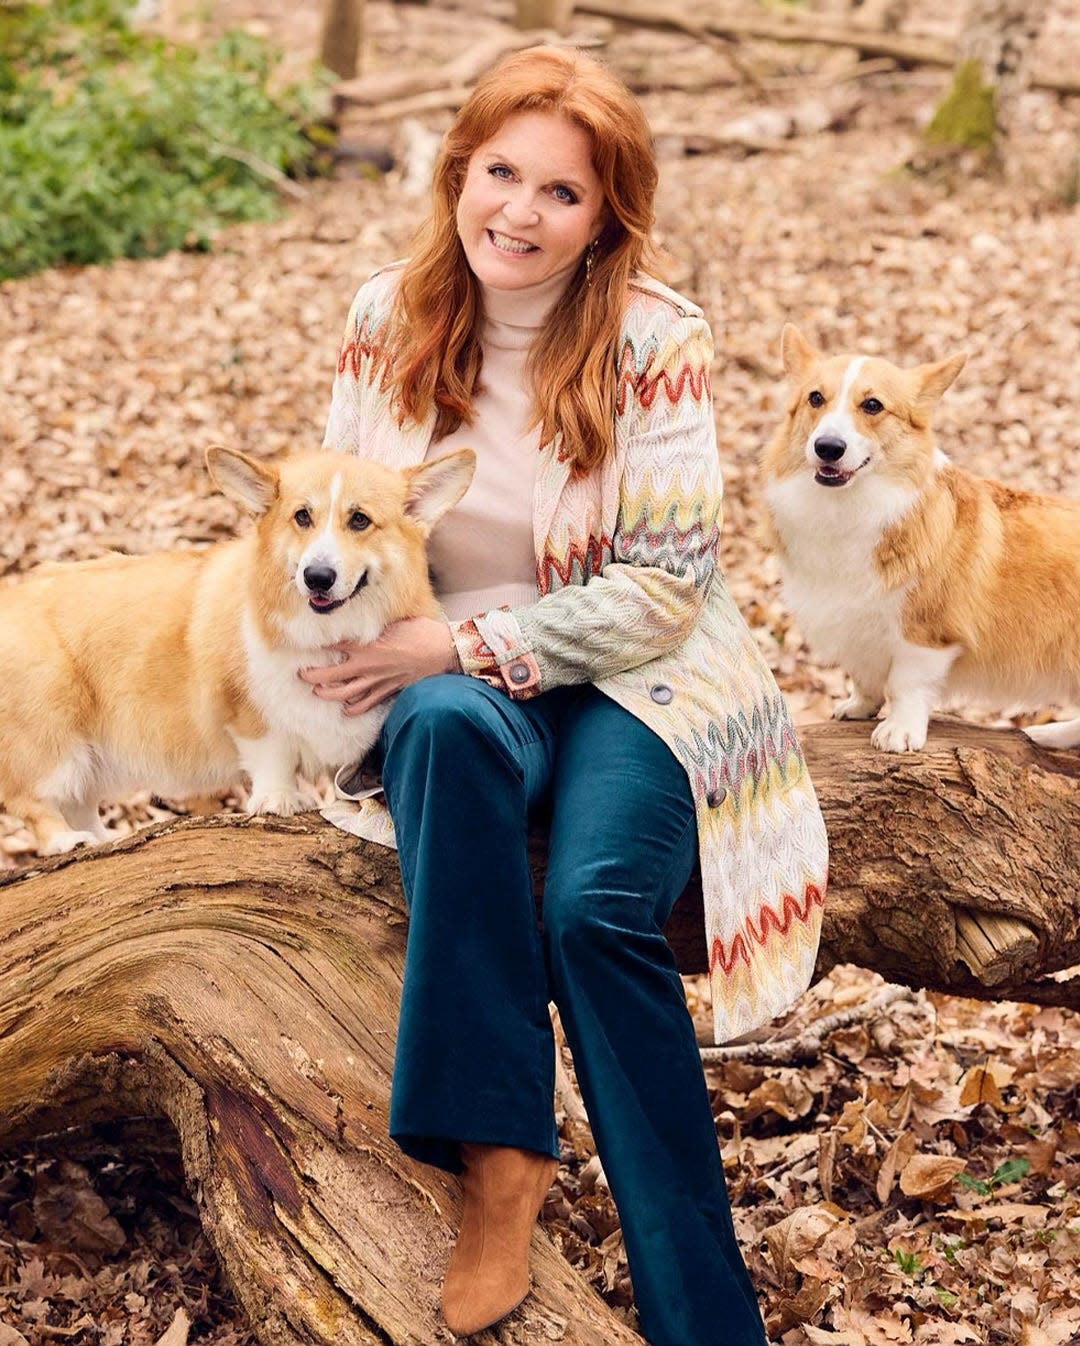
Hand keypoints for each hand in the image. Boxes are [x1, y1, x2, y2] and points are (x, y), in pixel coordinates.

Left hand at [299, 617, 457, 716]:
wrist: (443, 651)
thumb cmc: (422, 632)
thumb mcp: (396, 620)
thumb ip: (376, 622)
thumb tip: (363, 617)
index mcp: (367, 644)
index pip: (335, 644)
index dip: (318, 644)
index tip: (305, 642)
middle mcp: (367, 665)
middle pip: (330, 674)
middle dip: (312, 675)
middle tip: (301, 674)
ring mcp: (376, 681)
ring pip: (344, 693)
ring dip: (327, 693)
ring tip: (317, 691)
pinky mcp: (387, 690)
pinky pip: (365, 703)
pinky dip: (354, 708)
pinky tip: (346, 708)